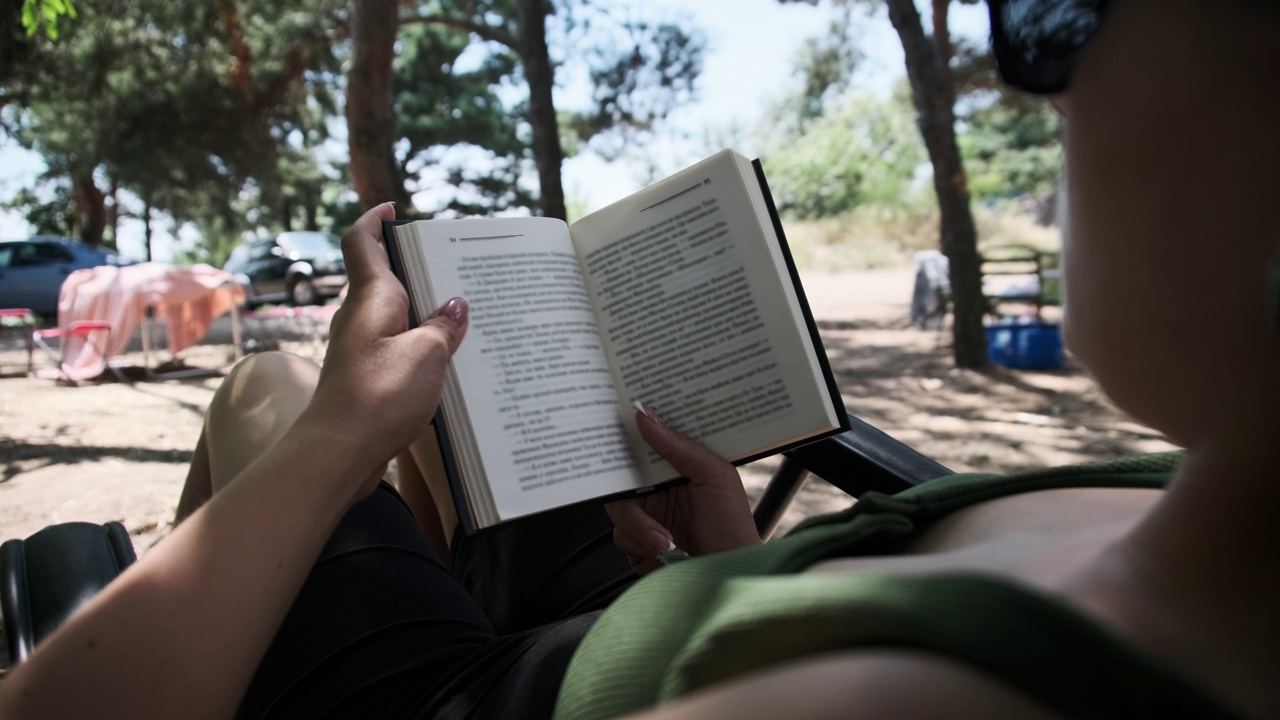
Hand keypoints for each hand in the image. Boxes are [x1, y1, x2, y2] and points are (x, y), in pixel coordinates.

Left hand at [302, 203, 467, 494]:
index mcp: (371, 297)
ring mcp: (360, 349)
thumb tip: (455, 306)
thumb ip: (443, 326)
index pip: (363, 242)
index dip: (375, 220)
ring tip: (463, 313)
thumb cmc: (377, 396)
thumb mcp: (426, 354)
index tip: (392, 208)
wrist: (337, 453)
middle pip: (384, 278)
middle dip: (416, 268)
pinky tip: (447, 359)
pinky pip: (396, 348)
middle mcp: (360, 317)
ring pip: (393, 316)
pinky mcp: (366, 378)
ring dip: (423, 310)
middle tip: (455, 265)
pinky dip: (419, 344)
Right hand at [606, 408, 760, 574]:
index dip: (632, 434)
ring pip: (617, 508)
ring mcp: (646, 517)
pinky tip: (662, 550)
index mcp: (677, 468)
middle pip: (622, 475)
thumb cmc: (732, 526)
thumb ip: (679, 446)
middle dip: (626, 486)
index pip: (647, 443)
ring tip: (667, 539)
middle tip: (640, 495)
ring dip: (639, 525)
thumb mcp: (715, 476)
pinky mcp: (636, 544)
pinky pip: (620, 535)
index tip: (619, 423)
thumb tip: (646, 416)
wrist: (728, 576)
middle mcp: (658, 490)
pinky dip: (639, 543)